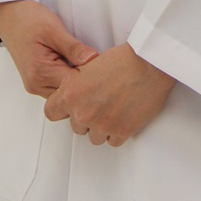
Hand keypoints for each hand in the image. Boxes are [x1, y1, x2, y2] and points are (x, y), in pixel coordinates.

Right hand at [0, 0, 98, 97]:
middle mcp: (36, 84)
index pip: (73, 86)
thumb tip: (93, 60)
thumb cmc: (27, 19)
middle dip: (85, 82)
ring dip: (77, 81)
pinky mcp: (37, 80)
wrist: (9, 15)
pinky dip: (68, 78)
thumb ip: (73, 48)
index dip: (91, 76)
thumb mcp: (54, 29)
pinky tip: (76, 65)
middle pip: (69, 94)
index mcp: (40, 73)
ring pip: (64, 93)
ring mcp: (35, 84)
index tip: (104, 65)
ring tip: (87, 63)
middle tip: (100, 65)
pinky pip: (57, 87)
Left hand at [44, 43, 175, 145]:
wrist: (149, 64)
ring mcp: (102, 125)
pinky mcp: (121, 132)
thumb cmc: (123, 59)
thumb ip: (75, 84)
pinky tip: (123, 114)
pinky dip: (117, 130)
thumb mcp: (89, 65)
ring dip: (101, 125)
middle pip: (76, 126)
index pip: (51, 112)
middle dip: (86, 116)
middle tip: (100, 101)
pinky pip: (112, 140)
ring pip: (94, 136)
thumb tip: (72, 94)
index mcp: (72, 94)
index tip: (70, 105)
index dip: (61, 109)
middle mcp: (84, 112)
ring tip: (113, 107)